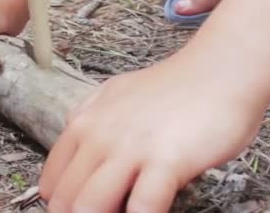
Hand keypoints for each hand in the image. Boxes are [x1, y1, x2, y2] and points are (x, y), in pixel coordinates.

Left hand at [39, 61, 264, 212]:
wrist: (218, 72)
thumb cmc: (171, 88)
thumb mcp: (114, 93)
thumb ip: (90, 115)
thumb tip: (72, 137)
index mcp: (84, 123)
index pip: (52, 181)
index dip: (60, 204)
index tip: (74, 211)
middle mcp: (99, 137)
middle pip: (67, 199)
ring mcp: (130, 149)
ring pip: (91, 205)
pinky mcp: (166, 162)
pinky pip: (143, 206)